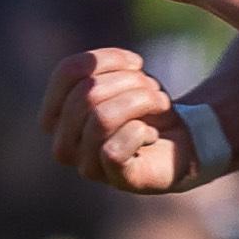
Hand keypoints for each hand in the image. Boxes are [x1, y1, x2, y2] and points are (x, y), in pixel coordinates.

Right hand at [41, 47, 202, 192]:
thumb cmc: (145, 107)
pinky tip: (152, 135)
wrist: (183, 140)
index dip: (107, 59)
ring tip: (159, 105)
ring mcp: (87, 166)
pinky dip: (142, 132)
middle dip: (131, 82)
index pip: (67, 72)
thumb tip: (92, 63)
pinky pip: (114, 149)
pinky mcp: (116, 179)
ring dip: (142, 102)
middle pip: (88, 93)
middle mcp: (63, 145)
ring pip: (101, 118)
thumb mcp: (123, 77)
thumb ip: (98, 68)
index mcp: (56, 116)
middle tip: (153, 91)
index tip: (137, 64)